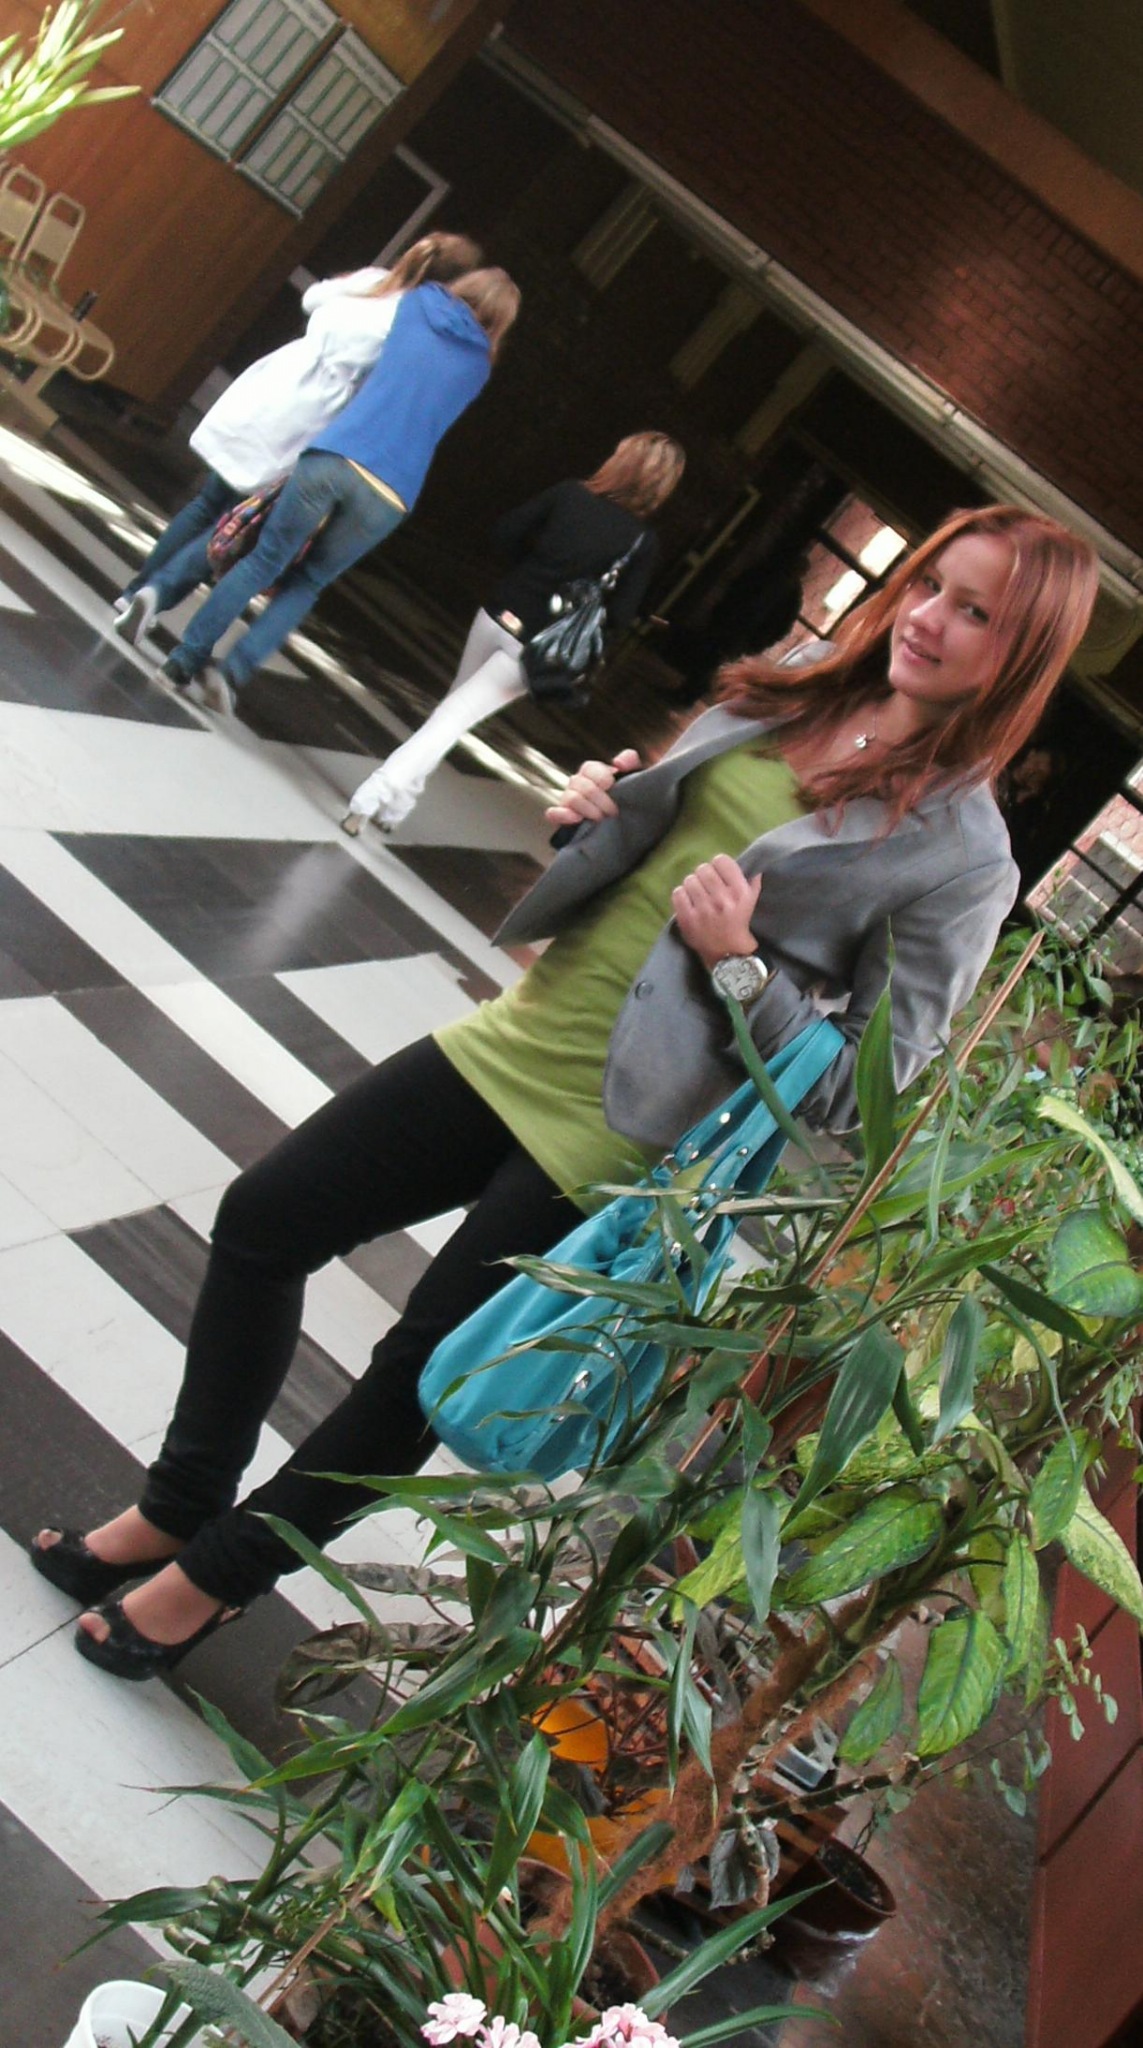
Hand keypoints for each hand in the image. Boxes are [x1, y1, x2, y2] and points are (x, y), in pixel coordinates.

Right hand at [544, 748, 641, 828]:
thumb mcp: (634, 779)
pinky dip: (562, 815)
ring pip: (570, 798)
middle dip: (599, 799)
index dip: (601, 777)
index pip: (590, 768)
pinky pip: (553, 813)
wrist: (627, 823)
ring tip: (601, 820)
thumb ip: (630, 763)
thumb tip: (618, 762)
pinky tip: (577, 819)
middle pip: (580, 784)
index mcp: (592, 772)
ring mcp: (567, 800)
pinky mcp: (561, 817)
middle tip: (613, 812)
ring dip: (587, 809)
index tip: (612, 787)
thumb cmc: (628, 798)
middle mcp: (577, 784)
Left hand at [671, 855, 761, 970]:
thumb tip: (755, 867)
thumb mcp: (751, 902)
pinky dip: (681, 895)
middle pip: (703, 869)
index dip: (717, 865)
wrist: (728, 952)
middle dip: (703, 875)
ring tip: (697, 894)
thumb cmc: (738, 923)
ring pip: (689, 880)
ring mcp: (704, 909)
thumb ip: (753, 882)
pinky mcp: (688, 918)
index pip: (721, 860)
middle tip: (705, 885)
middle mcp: (723, 899)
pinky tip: (688, 901)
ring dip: (692, 885)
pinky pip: (678, 893)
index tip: (718, 874)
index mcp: (740, 892)